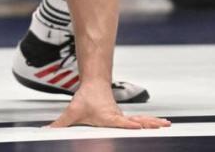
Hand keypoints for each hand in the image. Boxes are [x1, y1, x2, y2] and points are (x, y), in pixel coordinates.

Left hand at [49, 84, 170, 128]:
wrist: (94, 84)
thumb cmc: (85, 99)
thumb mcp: (72, 112)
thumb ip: (60, 123)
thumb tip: (47, 130)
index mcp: (110, 118)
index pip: (122, 122)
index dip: (130, 125)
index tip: (139, 126)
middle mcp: (119, 117)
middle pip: (137, 121)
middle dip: (150, 124)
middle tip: (164, 126)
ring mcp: (124, 116)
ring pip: (141, 120)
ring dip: (154, 122)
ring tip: (167, 125)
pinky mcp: (125, 116)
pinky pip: (141, 120)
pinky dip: (151, 122)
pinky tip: (160, 124)